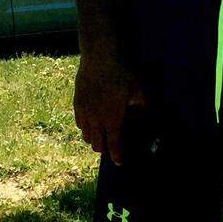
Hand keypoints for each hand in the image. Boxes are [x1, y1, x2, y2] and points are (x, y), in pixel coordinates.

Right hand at [73, 44, 145, 165]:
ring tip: (101, 136)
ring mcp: (84, 112)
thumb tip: (146, 114)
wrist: (98, 59)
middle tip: (111, 146)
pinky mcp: (76, 104)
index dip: (116, 155)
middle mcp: (96, 120)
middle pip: (97, 144)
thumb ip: (141, 105)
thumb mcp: (137, 89)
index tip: (119, 162)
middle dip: (105, 148)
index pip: (113, 144)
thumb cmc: (120, 74)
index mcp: (112, 119)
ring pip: (86, 136)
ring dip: (94, 139)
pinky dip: (86, 128)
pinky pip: (79, 123)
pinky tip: (91, 124)